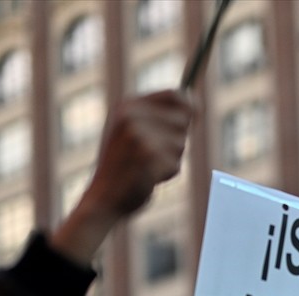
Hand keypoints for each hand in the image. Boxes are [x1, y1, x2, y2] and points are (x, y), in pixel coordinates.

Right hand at [51, 90, 194, 263]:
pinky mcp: (148, 157)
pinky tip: (147, 178)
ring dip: (171, 159)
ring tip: (146, 166)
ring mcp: (139, 136)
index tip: (196, 115)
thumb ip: (159, 117)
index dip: (190, 105)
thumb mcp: (132, 131)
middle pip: (183, 119)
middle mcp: (132, 116)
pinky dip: (167, 174)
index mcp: (127, 106)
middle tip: (152, 153)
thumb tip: (196, 104)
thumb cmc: (122, 165)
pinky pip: (176, 165)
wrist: (103, 197)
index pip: (175, 95)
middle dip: (177, 138)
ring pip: (181, 144)